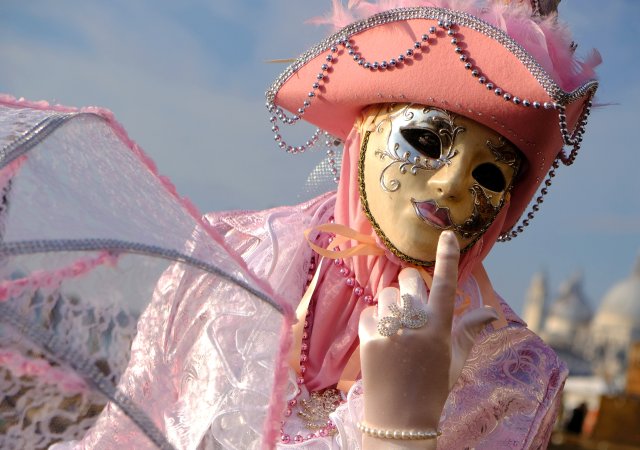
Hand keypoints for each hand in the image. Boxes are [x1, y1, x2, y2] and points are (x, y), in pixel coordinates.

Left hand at [358, 231, 497, 447]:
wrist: (400, 418)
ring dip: (392, 303)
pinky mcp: (367, 338)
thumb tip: (492, 312)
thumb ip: (470, 330)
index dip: (447, 257)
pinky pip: (369, 311)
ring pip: (387, 294)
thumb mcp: (456, 360)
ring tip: (397, 326)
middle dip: (411, 284)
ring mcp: (389, 331)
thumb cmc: (434, 388)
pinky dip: (375, 319)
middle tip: (413, 302)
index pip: (445, 284)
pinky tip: (381, 337)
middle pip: (408, 280)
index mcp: (439, 328)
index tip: (447, 235)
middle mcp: (414, 325)